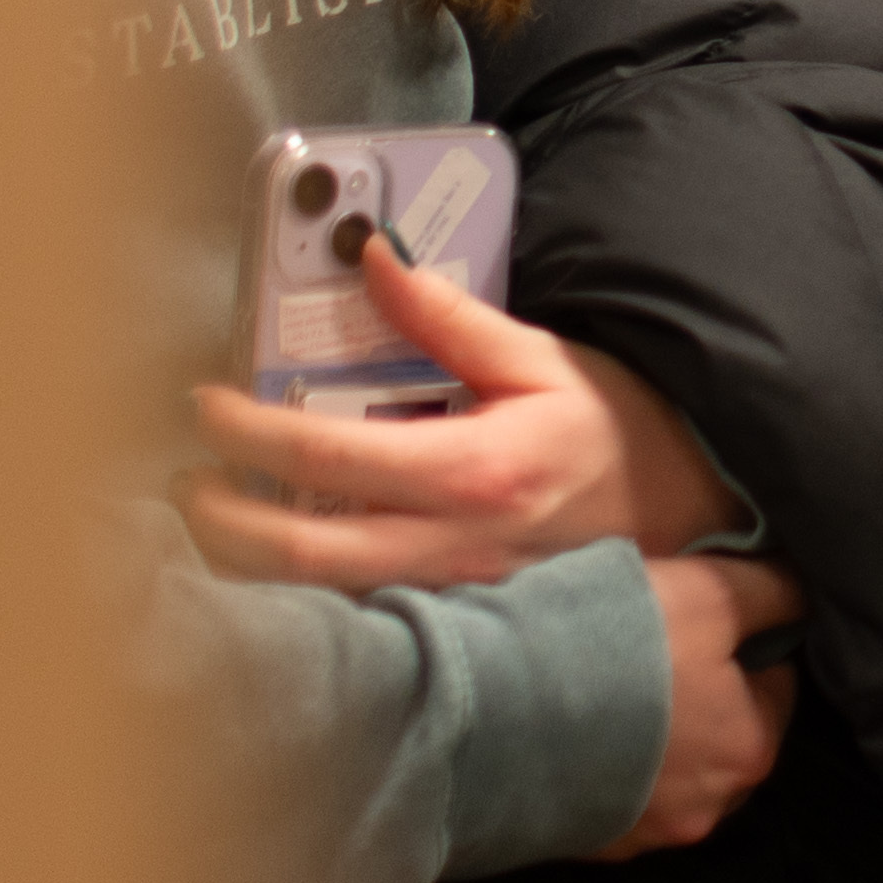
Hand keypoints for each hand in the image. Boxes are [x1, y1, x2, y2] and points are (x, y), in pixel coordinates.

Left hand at [180, 239, 746, 592]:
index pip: (327, 458)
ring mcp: (456, 598)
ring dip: (247, 571)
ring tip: (209, 524)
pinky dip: (304, 598)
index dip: (248, 432)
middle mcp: (454, 548)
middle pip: (300, 555)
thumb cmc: (624, 432)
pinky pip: (363, 619)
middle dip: (218, 522)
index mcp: (473, 471)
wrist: (700, 516)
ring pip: (321, 603)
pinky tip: (279, 567)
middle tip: (183, 483)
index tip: (205, 405)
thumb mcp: (544, 358)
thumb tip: (376, 259)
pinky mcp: (462, 624)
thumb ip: (449, 317)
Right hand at [590, 551, 803, 857]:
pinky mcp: (585, 843)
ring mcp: (641, 836)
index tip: (703, 624)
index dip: (742, 646)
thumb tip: (799, 593)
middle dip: (700, 697)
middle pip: (722, 735)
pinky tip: (576, 726)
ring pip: (668, 770)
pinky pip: (615, 793)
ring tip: (608, 688)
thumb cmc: (618, 646)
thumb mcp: (708, 592)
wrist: (493, 712)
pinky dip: (607, 764)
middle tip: (654, 653)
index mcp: (750, 753)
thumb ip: (768, 591)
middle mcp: (706, 812)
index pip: (773, 686)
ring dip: (652, 736)